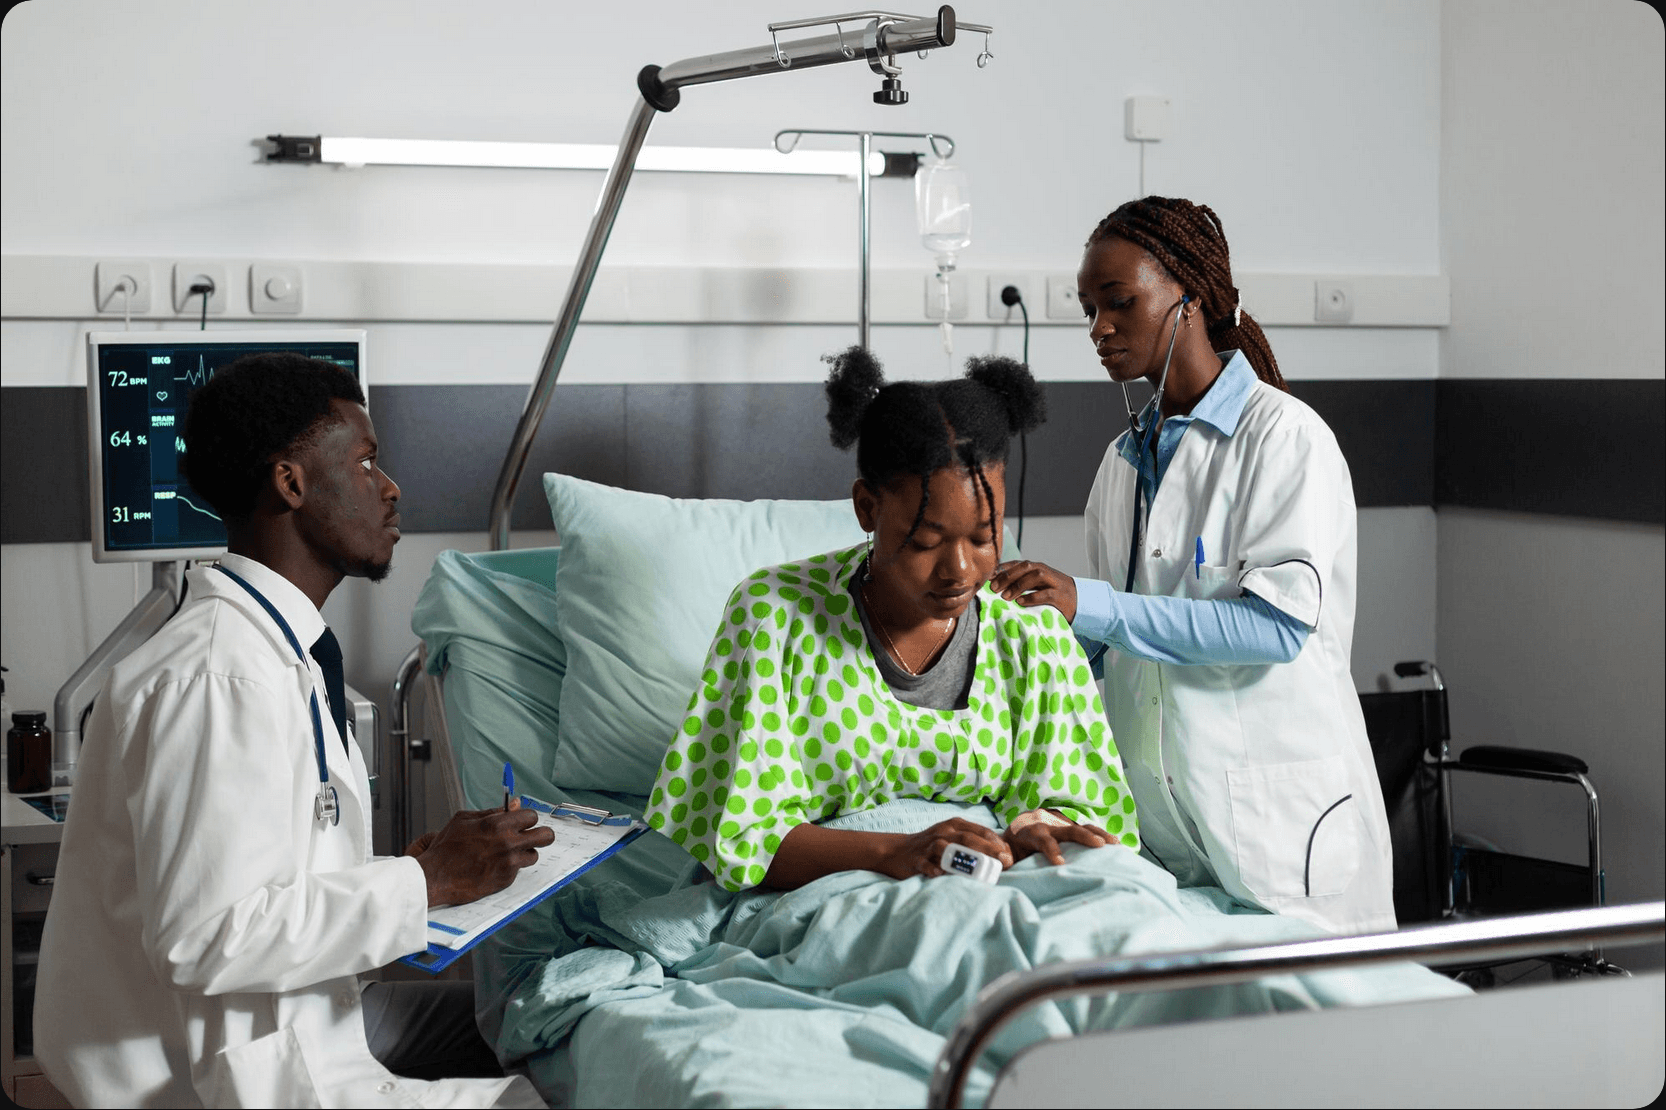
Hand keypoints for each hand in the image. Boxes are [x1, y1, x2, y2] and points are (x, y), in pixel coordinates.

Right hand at [414, 800, 554, 906]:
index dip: (526, 819)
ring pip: (534, 855)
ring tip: (507, 853)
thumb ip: (493, 811)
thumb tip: (515, 803)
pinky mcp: (506, 880)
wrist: (435, 876)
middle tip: (531, 836)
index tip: (520, 822)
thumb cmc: (447, 847)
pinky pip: (518, 870)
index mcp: (497, 825)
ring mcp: (509, 863)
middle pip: (546, 836)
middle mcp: (508, 843)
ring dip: (524, 853)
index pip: (532, 816)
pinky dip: (510, 867)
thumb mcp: (465, 819)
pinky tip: (494, 865)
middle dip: (541, 834)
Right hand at [879, 818, 1012, 879]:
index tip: (1010, 856)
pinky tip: (942, 875)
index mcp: (955, 824)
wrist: (897, 851)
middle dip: (988, 850)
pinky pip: (925, 864)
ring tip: (980, 870)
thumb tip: (1003, 857)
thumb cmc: (932, 846)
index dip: (996, 843)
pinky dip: (934, 869)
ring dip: (964, 859)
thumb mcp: (953, 837)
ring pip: (947, 848)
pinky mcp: (916, 859)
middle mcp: (943, 831)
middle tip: (1004, 863)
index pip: (980, 830)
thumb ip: (974, 843)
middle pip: (967, 838)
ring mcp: (928, 845)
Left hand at [989, 560, 1077, 622]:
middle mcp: (1044, 571)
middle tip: (994, 588)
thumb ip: (1020, 582)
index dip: (1002, 569)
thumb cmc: (1051, 593)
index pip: (1017, 564)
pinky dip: (1031, 598)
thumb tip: (995, 585)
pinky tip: (1020, 603)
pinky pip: (1045, 594)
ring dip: (1018, 585)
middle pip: (1025, 567)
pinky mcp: (1060, 596)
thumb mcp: (1035, 585)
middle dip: (1008, 576)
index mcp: (1036, 568)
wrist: (1079, 600)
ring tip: (1005, 596)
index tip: (988, 578)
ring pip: (1035, 576)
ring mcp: (1054, 582)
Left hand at [1004, 809, 1111, 865]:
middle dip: (1083, 837)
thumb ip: (1004, 856)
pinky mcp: (1071, 825)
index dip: (1051, 850)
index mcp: (1030, 830)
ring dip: (1099, 834)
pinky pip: (1087, 830)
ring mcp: (1061, 822)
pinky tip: (1116, 844)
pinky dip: (1101, 836)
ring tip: (1115, 844)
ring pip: (1081, 827)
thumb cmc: (1012, 846)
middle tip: (1099, 845)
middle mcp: (1048, 823)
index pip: (1042, 839)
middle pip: (1068, 829)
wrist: (1017, 828)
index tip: (1060, 862)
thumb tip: (1003, 860)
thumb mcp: (1005, 851)